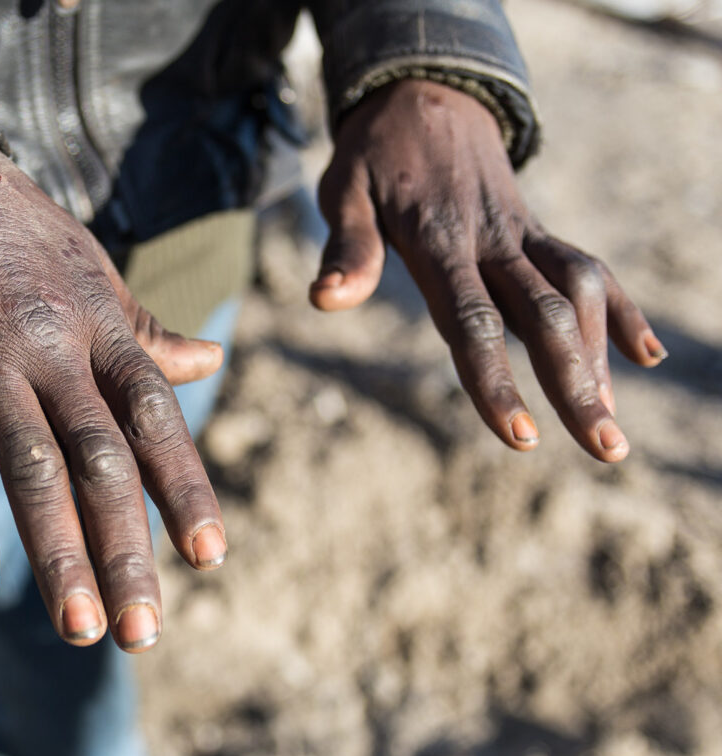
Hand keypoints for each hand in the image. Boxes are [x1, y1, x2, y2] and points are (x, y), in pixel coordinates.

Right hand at [0, 138, 227, 651]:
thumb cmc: (24, 245)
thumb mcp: (97, 281)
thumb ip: (147, 333)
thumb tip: (212, 359)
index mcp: (103, 331)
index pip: (156, 420)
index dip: (185, 488)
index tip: (210, 557)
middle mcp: (54, 345)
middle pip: (100, 460)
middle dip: (125, 549)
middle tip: (143, 634)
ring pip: (29, 465)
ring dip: (58, 551)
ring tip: (81, 629)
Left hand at [312, 79, 665, 461]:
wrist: (423, 91)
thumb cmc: (373, 156)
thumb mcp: (344, 193)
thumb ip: (347, 249)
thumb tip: (324, 300)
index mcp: (440, 241)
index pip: (472, 322)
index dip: (496, 380)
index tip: (523, 437)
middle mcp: (491, 240)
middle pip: (544, 317)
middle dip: (576, 385)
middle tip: (607, 450)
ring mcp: (522, 232)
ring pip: (578, 293)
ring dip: (601, 358)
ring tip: (610, 425)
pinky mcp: (537, 228)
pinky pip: (588, 266)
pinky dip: (621, 310)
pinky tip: (646, 356)